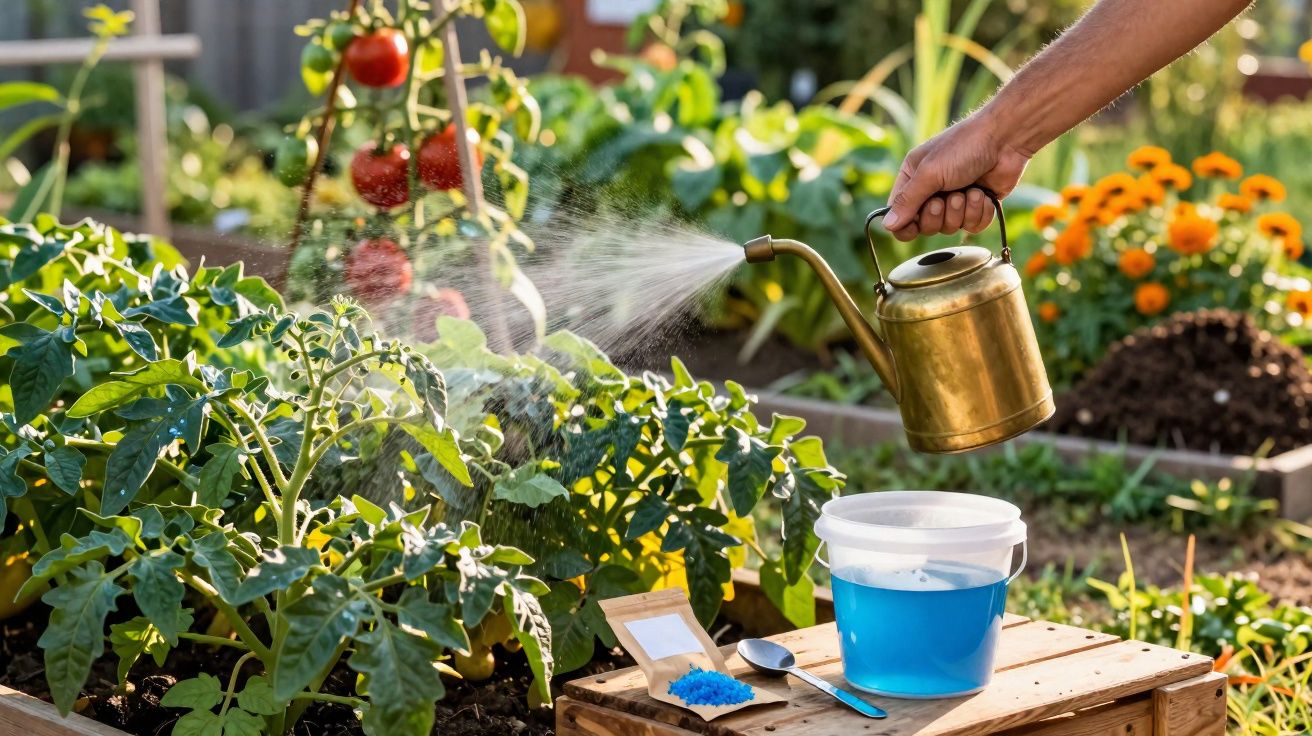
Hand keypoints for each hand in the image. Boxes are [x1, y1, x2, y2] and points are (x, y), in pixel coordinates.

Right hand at [881, 113, 1031, 241]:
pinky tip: (983, 194)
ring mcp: (955, 199)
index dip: (905, 226)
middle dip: (939, 214)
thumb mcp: (929, 172)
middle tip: (949, 196)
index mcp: (913, 178)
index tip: (914, 226)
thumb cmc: (964, 147)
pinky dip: (979, 213)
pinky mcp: (976, 206)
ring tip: (970, 189)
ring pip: (950, 228)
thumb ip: (908, 201)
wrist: (1005, 139)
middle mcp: (931, 190)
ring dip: (962, 211)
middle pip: (925, 226)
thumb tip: (888, 226)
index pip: (899, 215)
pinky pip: (972, 226)